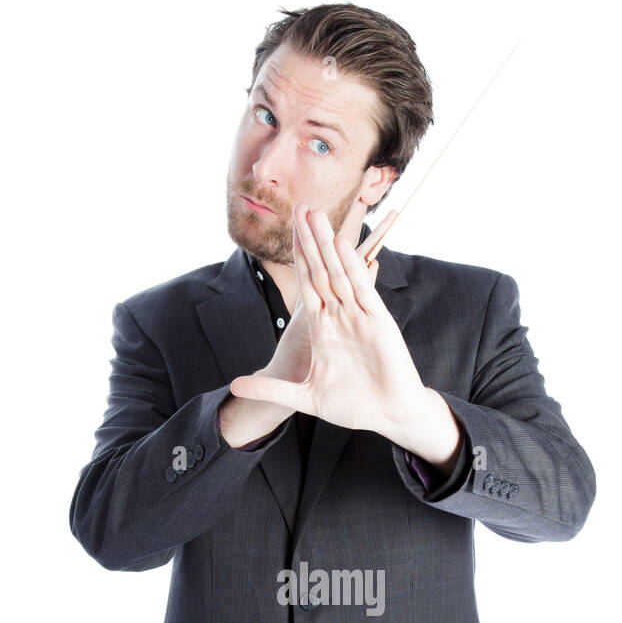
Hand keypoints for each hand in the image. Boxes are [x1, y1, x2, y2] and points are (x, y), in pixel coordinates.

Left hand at [230, 205, 420, 438]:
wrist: (386, 415)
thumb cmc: (353, 406)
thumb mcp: (304, 397)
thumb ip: (270, 390)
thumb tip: (234, 388)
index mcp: (322, 329)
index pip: (307, 284)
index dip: (298, 256)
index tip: (290, 229)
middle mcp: (340, 316)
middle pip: (321, 270)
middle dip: (310, 240)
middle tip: (301, 206)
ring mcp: (359, 316)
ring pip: (340, 273)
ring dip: (327, 245)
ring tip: (317, 215)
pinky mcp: (378, 322)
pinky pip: (362, 290)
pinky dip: (353, 268)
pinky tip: (341, 246)